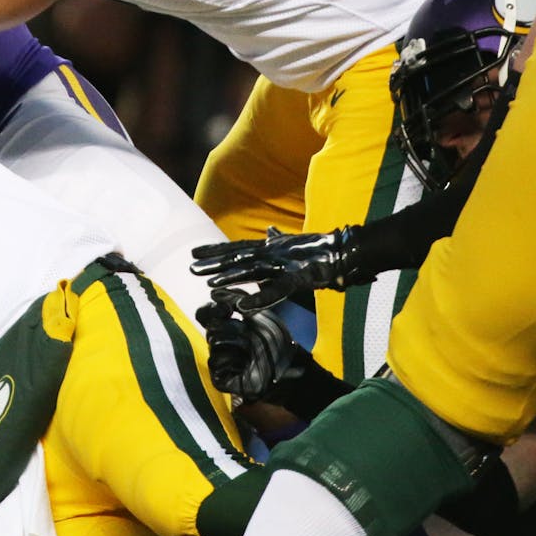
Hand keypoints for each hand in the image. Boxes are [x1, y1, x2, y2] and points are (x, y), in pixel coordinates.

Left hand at [190, 226, 365, 312]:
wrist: (344, 251)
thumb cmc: (318, 248)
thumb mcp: (292, 243)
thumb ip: (278, 239)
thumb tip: (270, 229)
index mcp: (268, 248)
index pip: (236, 248)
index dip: (215, 250)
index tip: (193, 253)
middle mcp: (271, 253)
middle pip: (237, 258)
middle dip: (214, 263)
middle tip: (191, 267)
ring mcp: (283, 264)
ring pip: (251, 270)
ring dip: (230, 276)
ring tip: (208, 282)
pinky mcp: (297, 277)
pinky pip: (276, 290)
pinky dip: (260, 298)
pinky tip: (243, 306)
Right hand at [195, 291, 300, 403]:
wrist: (289, 368)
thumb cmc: (275, 342)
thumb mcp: (258, 315)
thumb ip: (237, 301)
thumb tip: (214, 293)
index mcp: (224, 327)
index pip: (204, 314)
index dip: (211, 309)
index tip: (226, 309)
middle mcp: (219, 342)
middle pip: (210, 326)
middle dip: (231, 326)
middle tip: (248, 331)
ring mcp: (219, 360)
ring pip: (212, 342)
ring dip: (236, 342)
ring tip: (252, 349)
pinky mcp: (219, 377)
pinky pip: (215, 362)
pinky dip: (232, 360)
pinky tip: (246, 363)